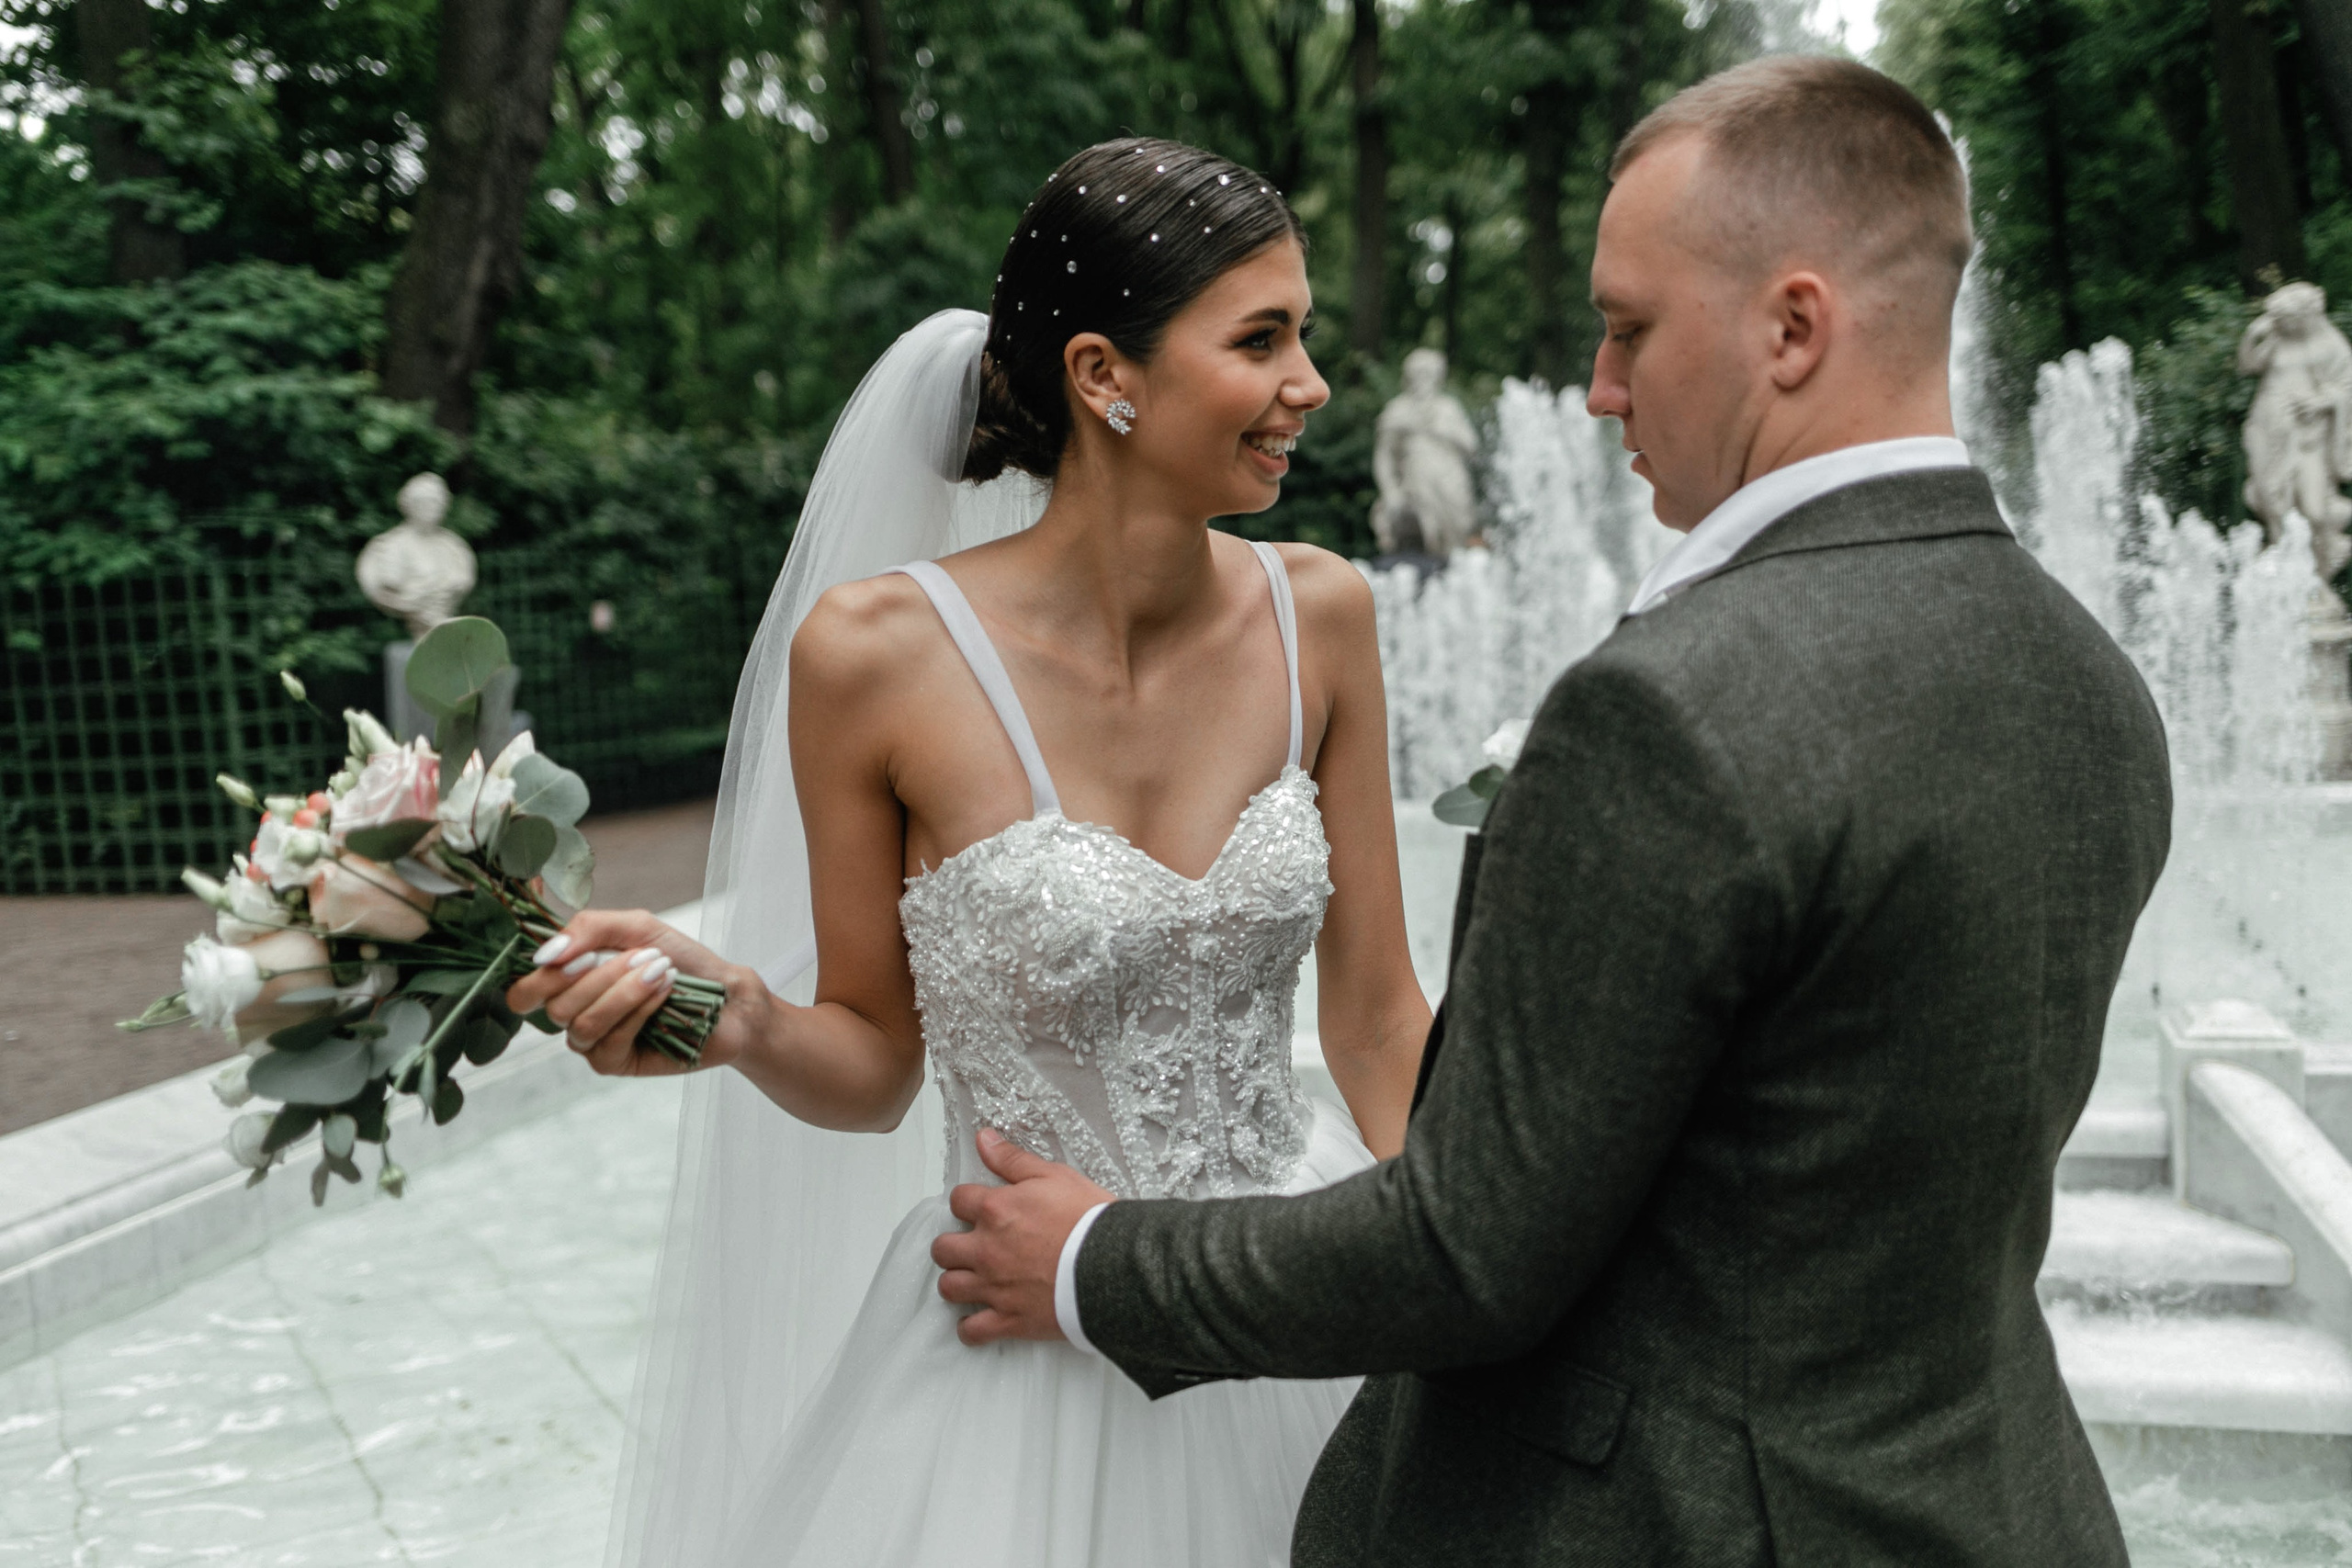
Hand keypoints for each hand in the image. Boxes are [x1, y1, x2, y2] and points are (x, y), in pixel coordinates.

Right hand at [503, 908, 764, 1075]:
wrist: (726, 993)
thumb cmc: (678, 958)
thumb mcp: (635, 927)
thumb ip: (587, 928)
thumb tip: (546, 954)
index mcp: (566, 981)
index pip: (522, 992)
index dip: (541, 977)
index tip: (579, 956)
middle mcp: (571, 1014)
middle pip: (553, 1006)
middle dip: (599, 976)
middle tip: (642, 956)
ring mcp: (591, 1042)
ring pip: (580, 1025)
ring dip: (623, 992)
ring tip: (661, 971)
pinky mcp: (614, 1063)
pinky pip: (609, 1042)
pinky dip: (638, 1011)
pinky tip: (664, 993)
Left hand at [931, 1129, 1113, 1345]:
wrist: (1114, 1266)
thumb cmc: (1089, 1220)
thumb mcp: (1054, 1176)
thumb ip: (1012, 1159)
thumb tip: (983, 1140)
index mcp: (996, 1211)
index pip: (957, 1201)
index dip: (967, 1202)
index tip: (979, 1207)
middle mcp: (986, 1249)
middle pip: (943, 1248)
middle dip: (953, 1245)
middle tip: (972, 1245)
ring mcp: (995, 1287)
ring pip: (949, 1287)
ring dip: (957, 1282)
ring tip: (973, 1279)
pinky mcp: (1009, 1320)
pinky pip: (972, 1331)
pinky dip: (971, 1328)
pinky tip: (978, 1319)